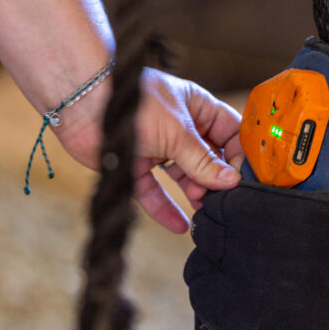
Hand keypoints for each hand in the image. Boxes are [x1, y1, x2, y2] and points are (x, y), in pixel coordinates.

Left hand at [55, 68, 242, 233]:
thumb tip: (231, 181)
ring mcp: (158, 147)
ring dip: (195, 195)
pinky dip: (166, 208)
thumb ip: (204, 161)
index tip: (244, 180)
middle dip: (217, 180)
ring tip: (204, 210)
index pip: (230, 133)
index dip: (239, 155)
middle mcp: (181, 128)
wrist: (84, 102)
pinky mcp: (135, 165)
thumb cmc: (136, 104)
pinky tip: (180, 227)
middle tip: (222, 199)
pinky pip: (155, 191)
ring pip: (184, 177)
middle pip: (209, 159)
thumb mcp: (178, 133)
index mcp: (197, 108)